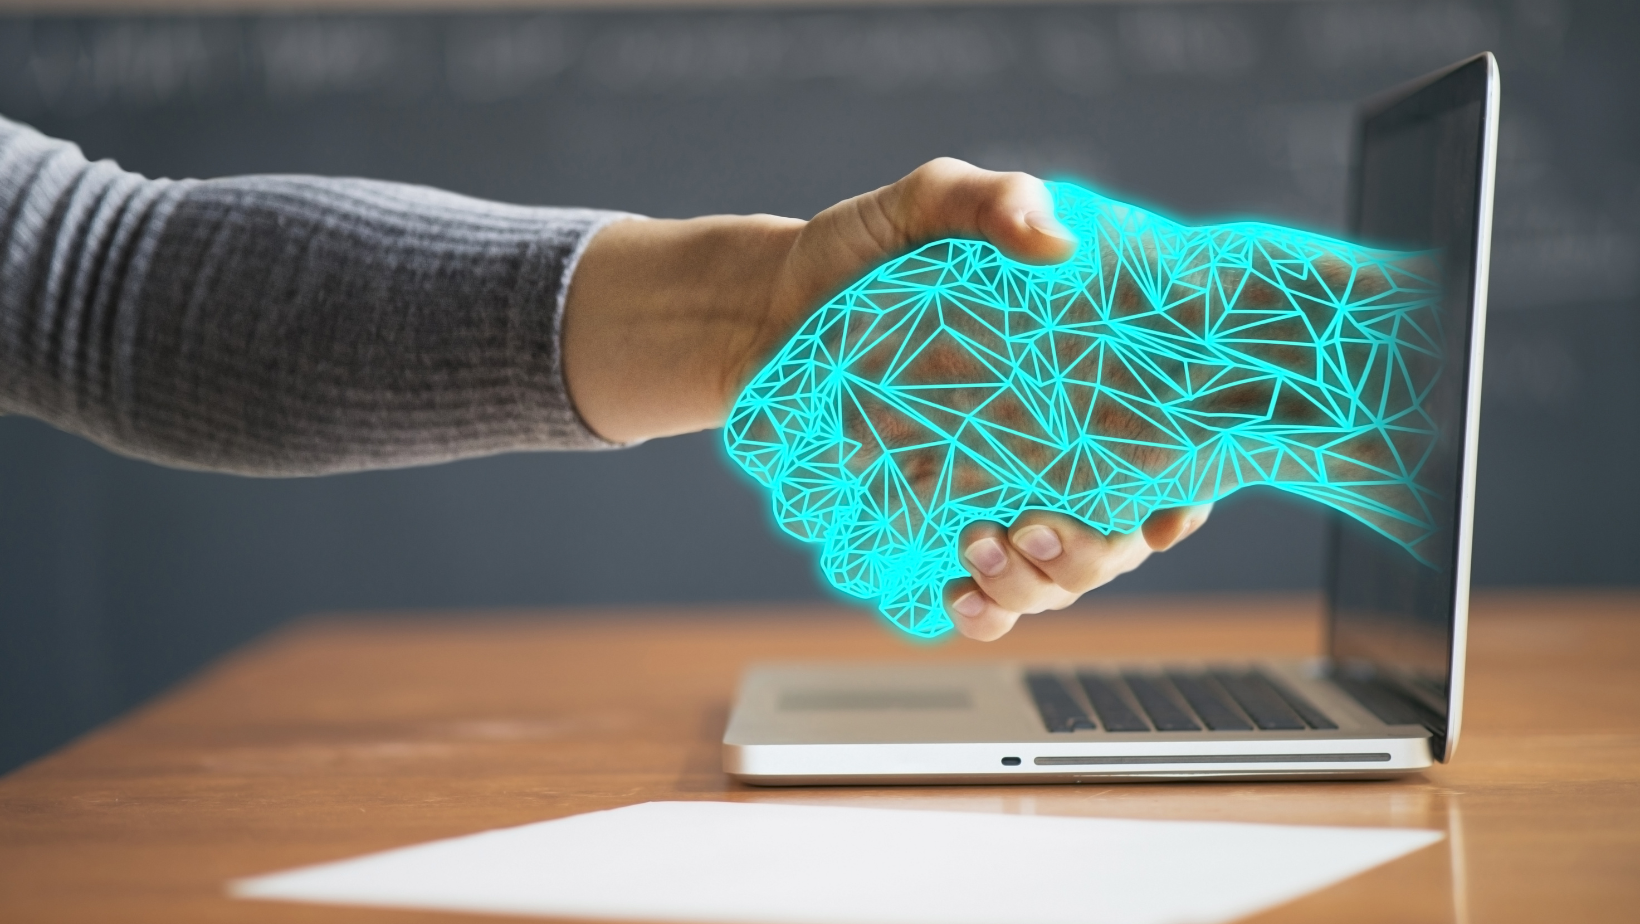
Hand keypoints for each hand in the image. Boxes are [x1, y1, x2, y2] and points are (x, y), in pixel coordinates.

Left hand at [561, 158, 1211, 639]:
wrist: (767, 309)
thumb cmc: (859, 251)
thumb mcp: (926, 203)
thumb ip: (990, 201)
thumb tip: (1053, 242)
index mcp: (1074, 377)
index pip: (1163, 449)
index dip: (1184, 487)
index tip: (1167, 510)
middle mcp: (1047, 449)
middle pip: (1111, 536)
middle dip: (1091, 550)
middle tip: (1037, 525)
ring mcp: (994, 495)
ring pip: (1051, 578)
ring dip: (1032, 583)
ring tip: (983, 548)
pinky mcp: (933, 525)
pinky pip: (979, 593)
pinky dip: (978, 609)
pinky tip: (952, 594)